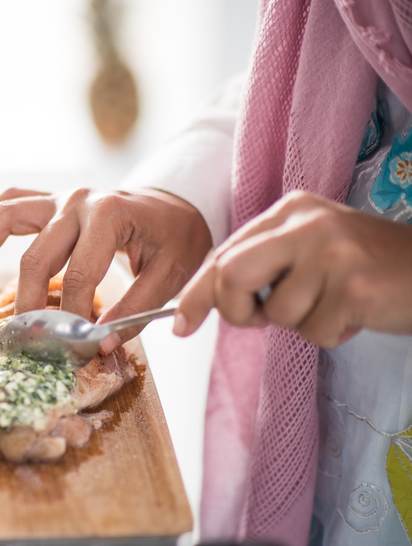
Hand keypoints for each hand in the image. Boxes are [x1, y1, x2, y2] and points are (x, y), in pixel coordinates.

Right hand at [0, 187, 212, 350]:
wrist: (177, 204)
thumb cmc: (176, 240)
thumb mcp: (170, 276)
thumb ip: (135, 312)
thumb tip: (98, 345)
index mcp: (109, 214)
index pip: (79, 275)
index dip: (73, 316)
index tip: (73, 347)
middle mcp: (77, 200)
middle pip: (36, 257)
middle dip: (28, 304)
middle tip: (25, 341)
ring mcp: (59, 196)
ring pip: (4, 217)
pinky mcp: (48, 200)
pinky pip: (6, 204)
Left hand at [174, 190, 411, 346]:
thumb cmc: (367, 269)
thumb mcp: (310, 253)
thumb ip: (263, 266)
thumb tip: (207, 301)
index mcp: (289, 210)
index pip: (225, 252)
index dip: (197, 292)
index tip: (178, 324)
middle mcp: (307, 223)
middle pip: (232, 273)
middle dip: (236, 310)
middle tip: (261, 320)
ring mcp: (331, 250)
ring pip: (278, 312)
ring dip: (301, 325)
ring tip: (333, 306)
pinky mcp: (354, 283)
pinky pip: (314, 331)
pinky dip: (329, 335)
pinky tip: (354, 314)